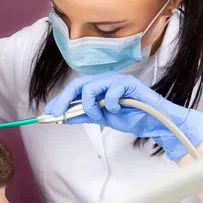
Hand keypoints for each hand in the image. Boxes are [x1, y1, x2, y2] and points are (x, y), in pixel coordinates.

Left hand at [45, 72, 202, 160]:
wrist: (153, 122)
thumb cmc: (130, 117)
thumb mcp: (100, 118)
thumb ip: (82, 115)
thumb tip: (62, 117)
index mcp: (97, 87)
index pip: (73, 90)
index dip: (60, 100)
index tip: (49, 113)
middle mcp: (104, 81)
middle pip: (78, 85)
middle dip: (64, 100)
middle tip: (57, 114)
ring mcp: (116, 80)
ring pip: (91, 86)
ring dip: (89, 104)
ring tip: (97, 114)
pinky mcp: (129, 83)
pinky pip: (112, 91)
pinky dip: (110, 103)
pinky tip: (116, 110)